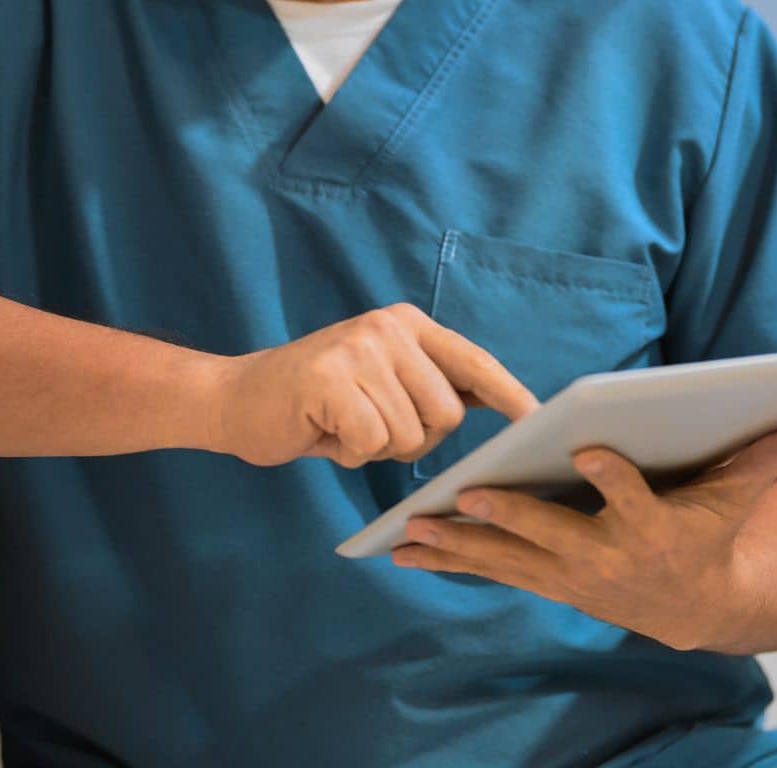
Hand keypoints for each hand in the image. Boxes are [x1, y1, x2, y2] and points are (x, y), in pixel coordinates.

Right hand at [209, 302, 538, 467]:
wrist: (238, 398)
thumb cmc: (319, 402)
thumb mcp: (382, 381)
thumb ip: (432, 386)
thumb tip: (501, 408)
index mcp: (407, 324)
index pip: (473, 360)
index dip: (508, 394)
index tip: (538, 421)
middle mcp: (388, 327)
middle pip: (447, 413)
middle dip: (414, 439)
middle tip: (368, 427)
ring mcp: (359, 348)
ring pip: (409, 435)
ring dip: (376, 448)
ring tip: (342, 424)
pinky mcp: (331, 377)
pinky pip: (371, 441)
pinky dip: (350, 452)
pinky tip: (324, 430)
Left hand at [393, 422, 776, 650]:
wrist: (693, 607)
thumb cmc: (707, 531)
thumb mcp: (733, 497)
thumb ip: (759, 460)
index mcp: (649, 526)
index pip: (629, 496)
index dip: (612, 476)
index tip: (589, 449)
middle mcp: (604, 556)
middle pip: (551, 534)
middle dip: (507, 518)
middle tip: (463, 498)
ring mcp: (570, 575)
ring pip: (507, 560)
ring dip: (456, 547)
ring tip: (406, 532)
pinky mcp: (547, 580)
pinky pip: (492, 571)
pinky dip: (451, 562)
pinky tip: (407, 550)